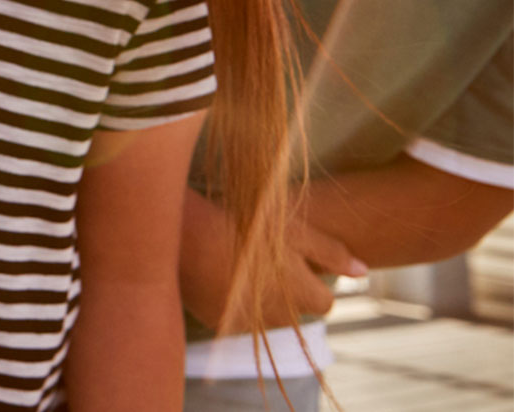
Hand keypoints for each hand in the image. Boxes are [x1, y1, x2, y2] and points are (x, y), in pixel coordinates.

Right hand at [180, 189, 362, 332]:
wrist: (188, 237)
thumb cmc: (246, 228)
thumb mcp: (296, 232)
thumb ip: (332, 253)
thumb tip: (364, 272)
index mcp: (304, 295)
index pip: (324, 303)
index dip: (313, 282)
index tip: (295, 263)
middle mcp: (281, 317)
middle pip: (296, 313)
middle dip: (288, 294)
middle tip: (266, 261)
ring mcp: (250, 324)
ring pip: (267, 317)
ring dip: (262, 300)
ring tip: (241, 266)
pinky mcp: (220, 324)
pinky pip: (237, 319)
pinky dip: (233, 304)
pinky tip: (220, 276)